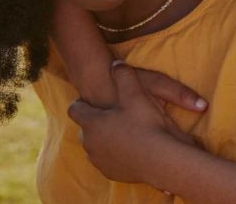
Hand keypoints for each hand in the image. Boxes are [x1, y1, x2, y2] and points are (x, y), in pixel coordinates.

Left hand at [68, 62, 200, 183]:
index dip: (83, 103)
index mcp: (91, 122)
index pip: (75, 109)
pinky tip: (129, 149)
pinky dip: (113, 154)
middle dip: (95, 122)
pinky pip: (107, 161)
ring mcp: (98, 160)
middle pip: (85, 128)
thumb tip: (115, 62)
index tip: (93, 100)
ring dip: (104, 139)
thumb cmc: (146, 124)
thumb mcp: (136, 94)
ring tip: (122, 132)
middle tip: (113, 116)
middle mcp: (89, 142)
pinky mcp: (110, 173)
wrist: (160, 160)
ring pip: (94, 146)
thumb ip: (123, 75)